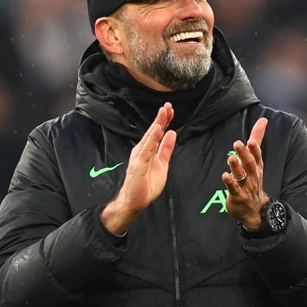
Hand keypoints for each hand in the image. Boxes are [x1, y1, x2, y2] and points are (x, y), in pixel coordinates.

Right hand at [101, 103, 176, 233]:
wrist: (134, 201)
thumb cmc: (146, 184)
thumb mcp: (162, 164)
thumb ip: (166, 149)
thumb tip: (172, 133)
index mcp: (148, 150)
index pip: (157, 132)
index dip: (164, 120)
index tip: (170, 109)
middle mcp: (142, 150)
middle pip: (153, 131)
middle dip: (161, 118)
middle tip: (168, 105)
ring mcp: (139, 157)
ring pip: (150, 137)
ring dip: (157, 124)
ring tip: (163, 112)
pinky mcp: (138, 165)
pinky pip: (146, 150)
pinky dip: (152, 139)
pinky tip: (157, 129)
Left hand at [222, 117, 268, 228]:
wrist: (254, 209)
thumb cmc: (253, 180)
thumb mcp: (256, 159)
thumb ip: (257, 139)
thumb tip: (263, 120)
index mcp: (257, 167)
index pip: (257, 156)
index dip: (255, 149)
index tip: (251, 140)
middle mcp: (253, 176)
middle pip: (250, 164)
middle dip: (245, 154)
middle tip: (238, 143)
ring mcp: (246, 187)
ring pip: (242, 176)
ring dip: (236, 167)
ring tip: (231, 158)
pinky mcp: (238, 196)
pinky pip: (234, 189)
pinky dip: (230, 182)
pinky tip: (225, 176)